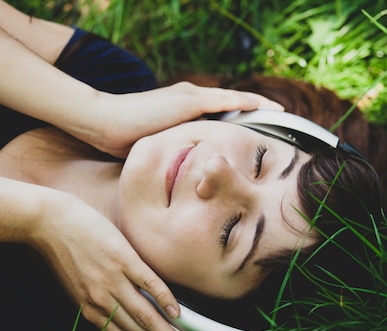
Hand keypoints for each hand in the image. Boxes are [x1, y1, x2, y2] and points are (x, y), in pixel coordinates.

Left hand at [30, 192, 193, 330]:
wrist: (47, 221)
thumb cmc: (61, 250)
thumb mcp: (77, 284)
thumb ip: (101, 300)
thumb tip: (125, 311)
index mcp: (91, 309)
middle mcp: (103, 300)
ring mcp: (114, 279)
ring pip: (146, 315)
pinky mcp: (123, 258)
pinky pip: (148, 283)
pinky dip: (164, 299)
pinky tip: (178, 313)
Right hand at [76, 82, 283, 157]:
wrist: (104, 123)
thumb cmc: (124, 141)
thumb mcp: (159, 151)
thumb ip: (177, 158)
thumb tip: (190, 178)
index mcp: (186, 114)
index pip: (221, 117)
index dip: (242, 125)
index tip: (261, 136)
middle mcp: (192, 100)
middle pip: (233, 106)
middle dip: (257, 114)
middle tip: (281, 124)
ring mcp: (191, 97)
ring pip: (235, 100)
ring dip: (259, 105)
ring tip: (282, 112)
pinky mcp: (190, 99)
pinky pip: (227, 100)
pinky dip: (248, 102)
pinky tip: (268, 107)